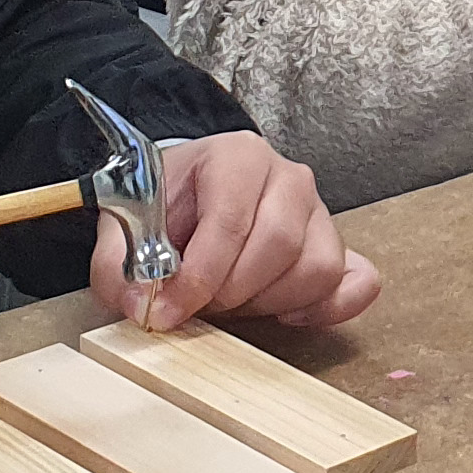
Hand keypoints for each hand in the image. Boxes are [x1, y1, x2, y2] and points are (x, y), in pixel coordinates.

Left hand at [96, 132, 382, 332]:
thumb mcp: (123, 228)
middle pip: (278, 246)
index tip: (168, 312)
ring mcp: (320, 211)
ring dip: (269, 302)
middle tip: (200, 304)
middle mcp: (288, 177)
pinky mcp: (338, 245)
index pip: (230, 221)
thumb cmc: (164, 210)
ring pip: (316, 269)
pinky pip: (355, 282)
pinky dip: (326, 308)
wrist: (190, 198)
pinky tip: (286, 314)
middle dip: (232, 292)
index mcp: (236, 157)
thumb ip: (118, 266)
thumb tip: (144, 306)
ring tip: (232, 300)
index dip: (198, 277)